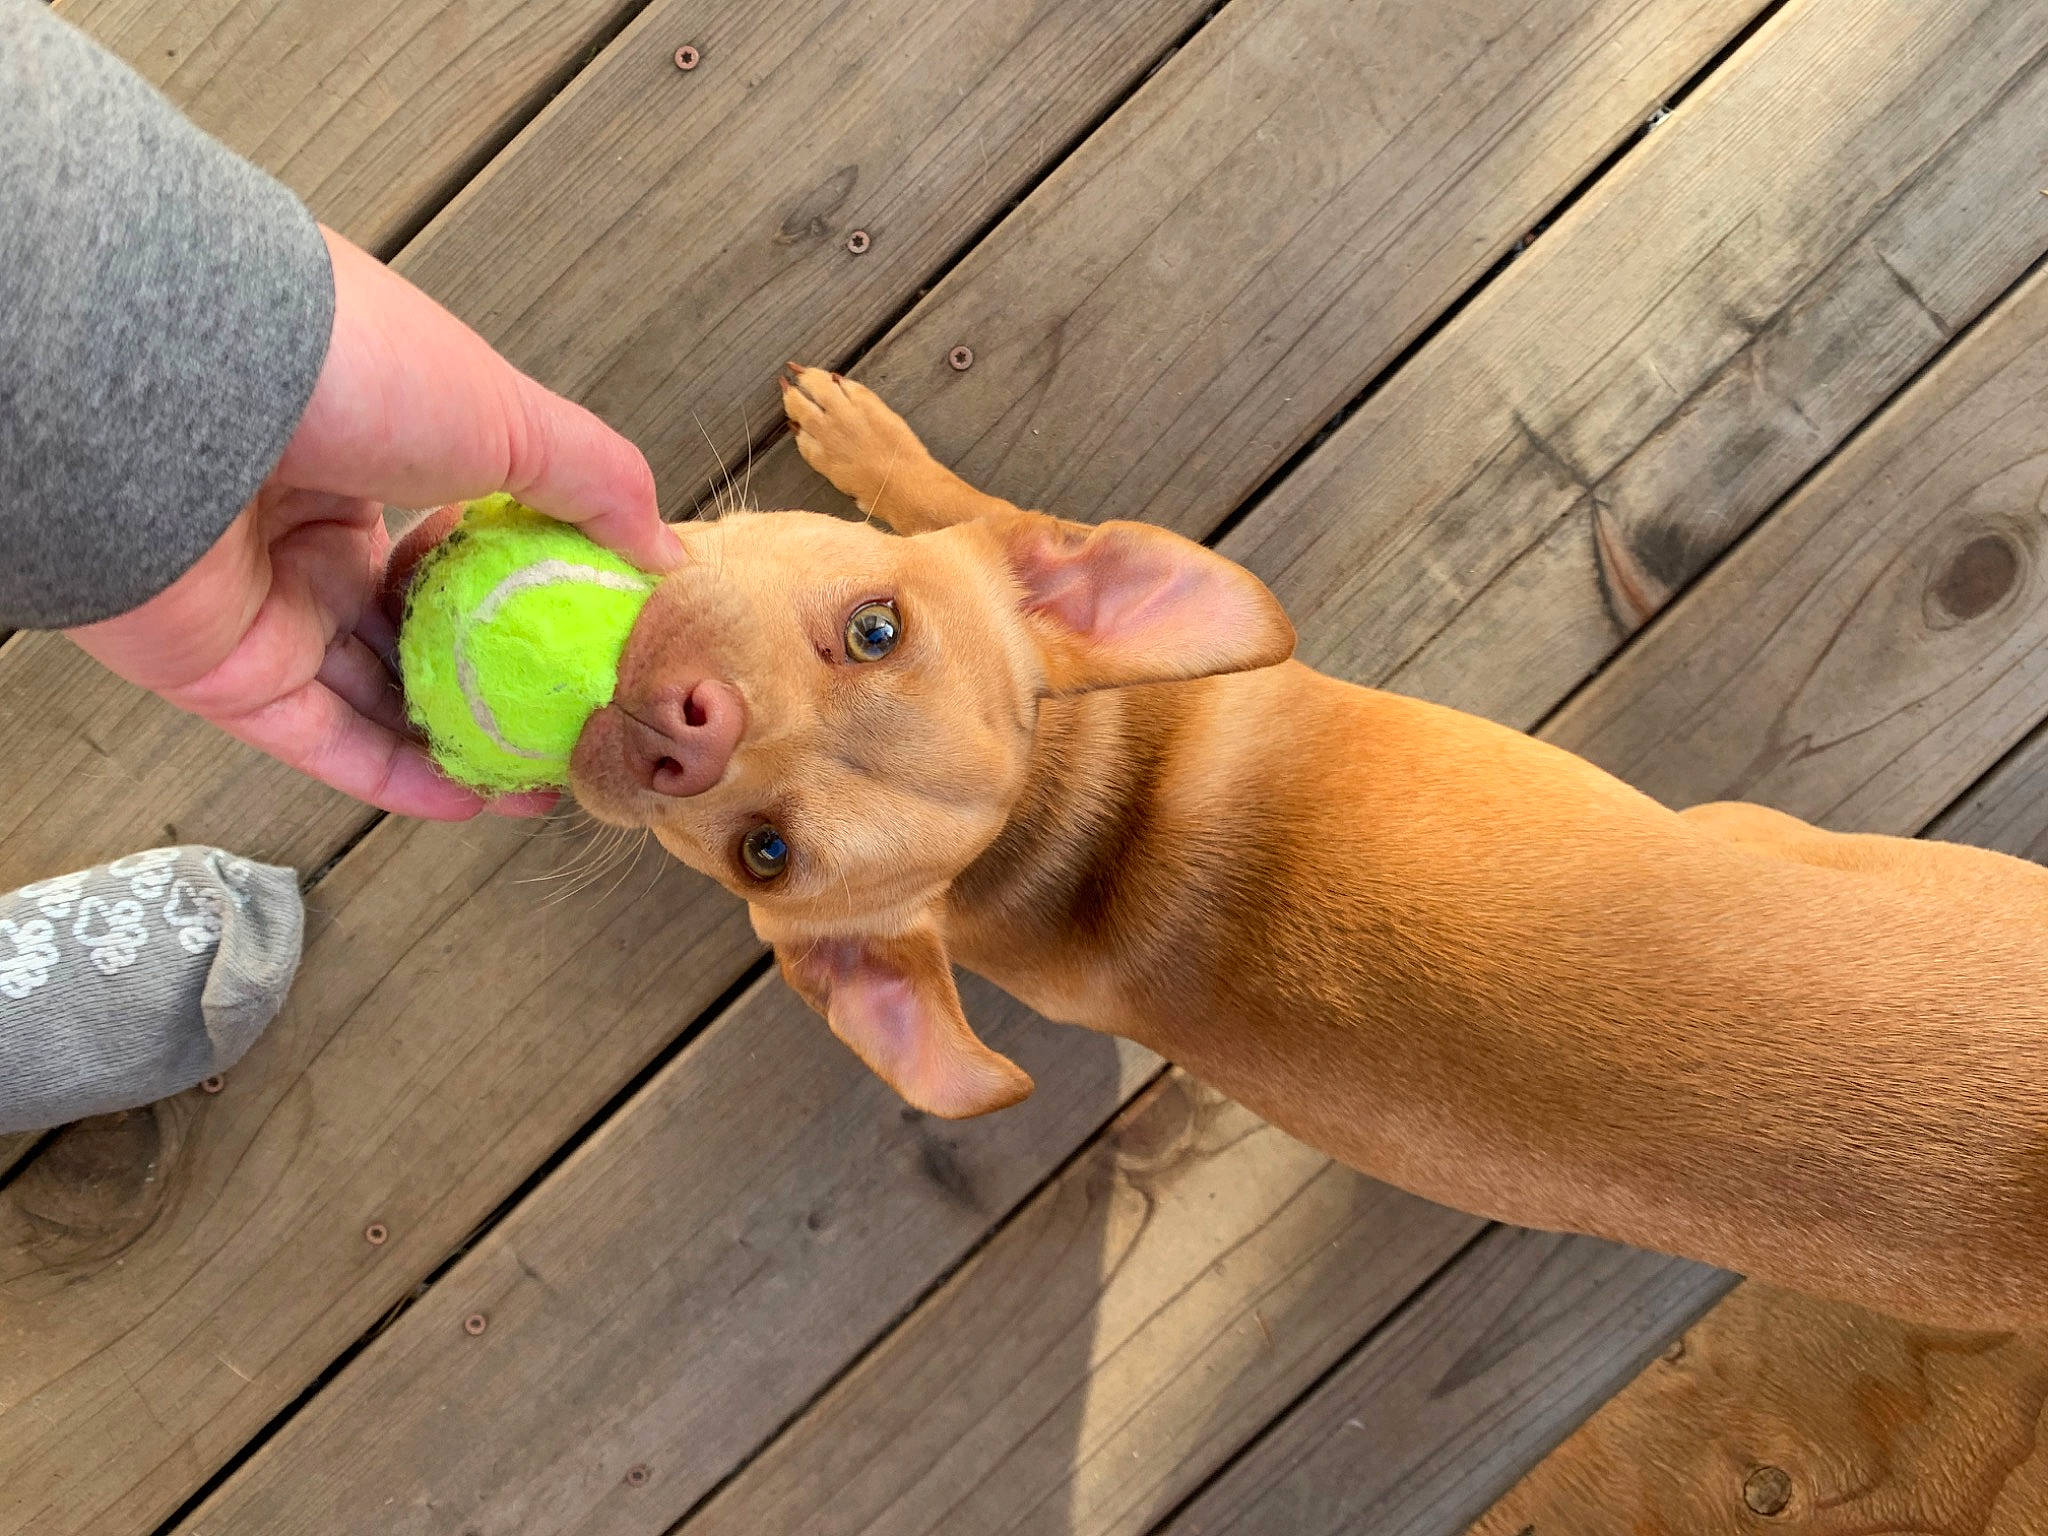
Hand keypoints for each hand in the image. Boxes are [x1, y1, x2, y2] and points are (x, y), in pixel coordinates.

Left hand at [66, 227, 677, 819]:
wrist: (188, 391)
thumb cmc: (347, 369)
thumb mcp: (509, 412)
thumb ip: (597, 483)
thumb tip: (665, 554)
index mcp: (367, 450)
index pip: (453, 536)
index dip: (524, 588)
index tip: (591, 635)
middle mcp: (306, 528)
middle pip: (417, 628)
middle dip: (497, 682)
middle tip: (572, 724)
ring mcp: (265, 605)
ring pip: (375, 696)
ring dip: (461, 743)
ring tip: (542, 780)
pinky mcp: (226, 676)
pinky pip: (324, 742)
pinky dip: (400, 778)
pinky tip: (474, 800)